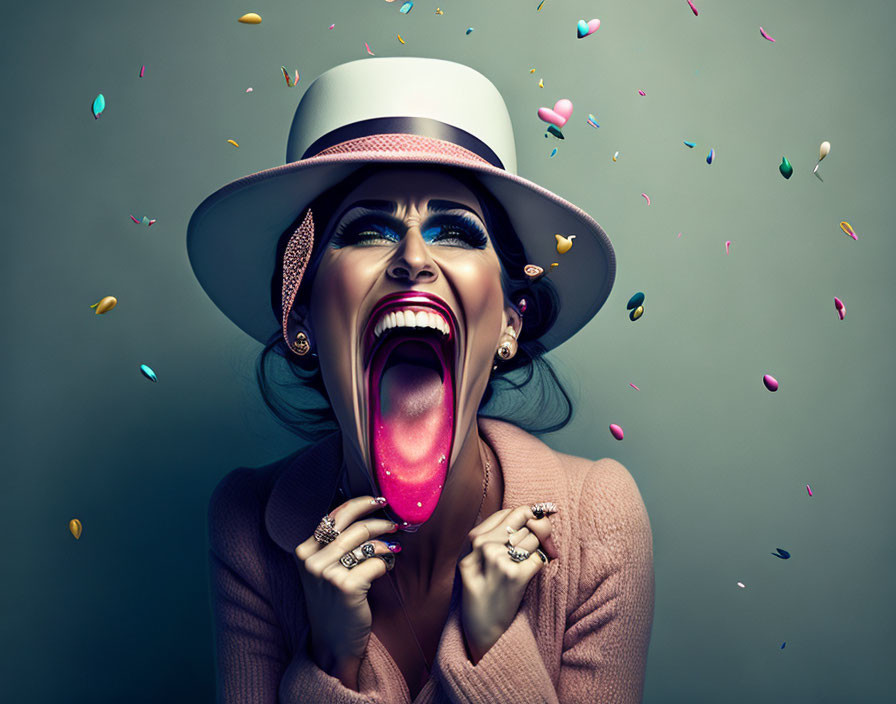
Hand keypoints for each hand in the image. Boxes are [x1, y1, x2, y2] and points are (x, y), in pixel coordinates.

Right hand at [293, 495, 399, 687]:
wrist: (332, 644)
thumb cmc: (333, 603)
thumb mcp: (323, 570)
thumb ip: (335, 543)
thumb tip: (365, 511)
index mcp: (303, 551)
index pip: (334, 515)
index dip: (359, 503)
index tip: (378, 500)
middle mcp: (311, 560)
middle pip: (353, 526)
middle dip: (378, 521)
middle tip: (393, 523)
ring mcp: (326, 574)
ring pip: (366, 540)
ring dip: (386, 542)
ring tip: (394, 548)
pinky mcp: (345, 587)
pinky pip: (375, 562)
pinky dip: (386, 562)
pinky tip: (389, 566)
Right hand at [458, 504, 558, 663]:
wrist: (481, 630)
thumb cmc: (483, 592)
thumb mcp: (477, 559)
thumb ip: (497, 536)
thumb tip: (534, 514)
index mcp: (474, 539)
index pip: (509, 512)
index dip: (529, 515)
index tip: (540, 518)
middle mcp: (485, 546)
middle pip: (524, 518)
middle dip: (540, 528)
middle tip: (544, 541)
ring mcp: (499, 560)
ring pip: (535, 537)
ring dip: (540, 550)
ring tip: (527, 565)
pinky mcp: (515, 576)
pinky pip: (541, 557)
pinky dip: (541, 565)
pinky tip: (529, 575)